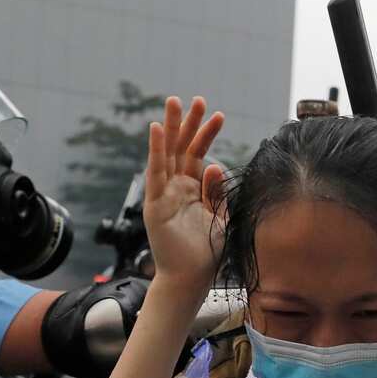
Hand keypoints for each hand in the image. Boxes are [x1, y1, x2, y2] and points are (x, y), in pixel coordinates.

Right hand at [144, 96, 225, 295]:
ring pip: (167, 154)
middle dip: (188, 123)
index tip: (219, 115)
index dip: (207, 134)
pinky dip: (156, 151)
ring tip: (173, 103)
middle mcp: (177, 188)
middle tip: (196, 99)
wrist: (191, 278)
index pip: (199, 155)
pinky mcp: (155, 204)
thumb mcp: (221, 218)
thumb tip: (215, 165)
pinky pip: (155, 173)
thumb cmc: (206, 253)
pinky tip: (158, 130)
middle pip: (182, 148)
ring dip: (170, 128)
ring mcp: (164, 195)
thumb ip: (218, 192)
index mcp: (193, 190)